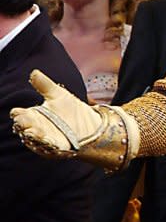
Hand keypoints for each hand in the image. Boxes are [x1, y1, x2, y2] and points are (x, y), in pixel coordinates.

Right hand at [10, 69, 138, 171]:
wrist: (91, 125)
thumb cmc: (71, 110)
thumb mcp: (58, 95)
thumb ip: (45, 85)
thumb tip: (34, 72)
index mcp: (33, 115)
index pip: (20, 115)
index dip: (18, 114)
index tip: (17, 112)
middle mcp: (35, 129)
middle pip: (25, 128)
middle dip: (24, 126)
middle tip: (25, 122)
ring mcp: (45, 140)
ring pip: (35, 140)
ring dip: (34, 137)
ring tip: (35, 132)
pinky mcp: (56, 148)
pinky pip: (49, 148)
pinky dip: (48, 145)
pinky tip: (49, 141)